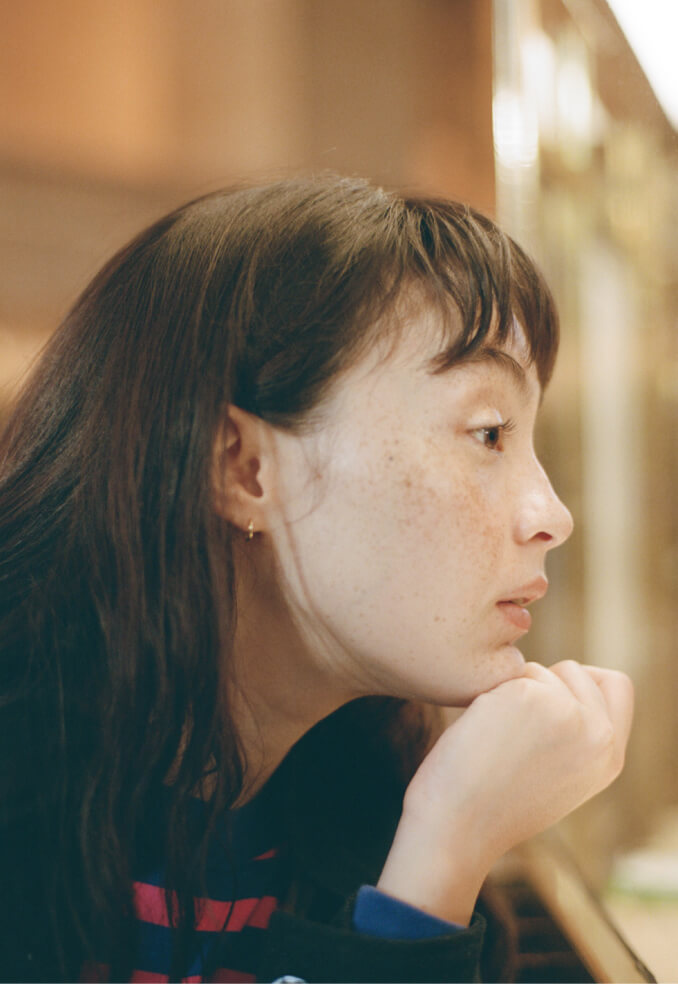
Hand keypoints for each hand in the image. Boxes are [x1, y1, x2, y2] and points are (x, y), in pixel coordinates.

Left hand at [377, 660, 633, 925]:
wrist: (456, 828)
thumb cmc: (493, 804)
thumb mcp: (559, 776)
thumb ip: (576, 738)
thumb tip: (565, 690)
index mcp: (610, 757)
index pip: (616, 685)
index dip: (584, 681)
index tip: (553, 695)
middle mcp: (599, 736)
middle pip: (576, 670)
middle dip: (543, 682)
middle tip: (514, 721)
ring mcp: (569, 714)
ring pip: (539, 670)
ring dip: (512, 692)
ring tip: (496, 738)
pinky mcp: (532, 697)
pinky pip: (508, 676)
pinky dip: (489, 696)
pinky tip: (480, 733)